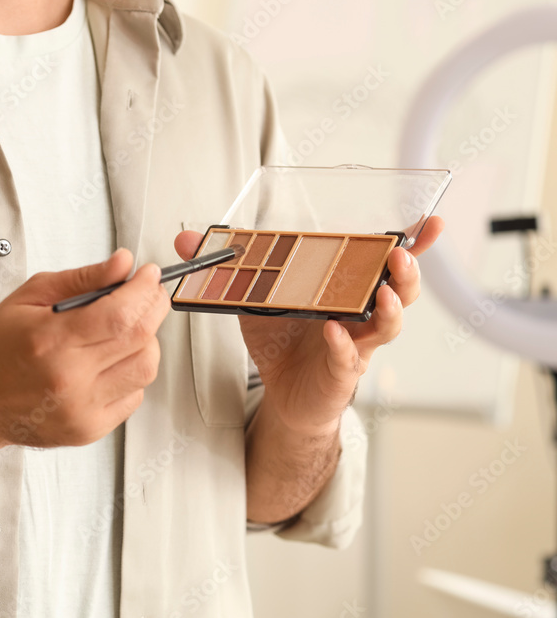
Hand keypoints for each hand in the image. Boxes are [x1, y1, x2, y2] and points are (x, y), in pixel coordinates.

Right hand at [0, 248, 170, 448]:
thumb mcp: (29, 296)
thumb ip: (82, 279)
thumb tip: (123, 264)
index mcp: (50, 341)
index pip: (120, 314)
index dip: (144, 290)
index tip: (148, 275)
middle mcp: (68, 379)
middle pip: (140, 340)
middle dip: (154, 309)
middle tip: (147, 294)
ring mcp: (81, 409)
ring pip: (145, 369)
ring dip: (146, 342)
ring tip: (126, 329)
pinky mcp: (88, 430)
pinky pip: (134, 396)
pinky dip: (132, 373)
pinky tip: (110, 361)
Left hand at [173, 218, 444, 431]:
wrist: (282, 396)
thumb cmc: (281, 343)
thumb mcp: (252, 298)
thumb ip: (224, 267)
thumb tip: (187, 237)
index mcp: (347, 290)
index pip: (385, 261)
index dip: (413, 242)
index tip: (430, 221)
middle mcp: (360, 315)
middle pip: (401, 289)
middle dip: (408, 270)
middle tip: (402, 252)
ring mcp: (356, 345)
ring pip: (387, 325)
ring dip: (389, 307)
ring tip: (384, 291)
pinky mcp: (340, 374)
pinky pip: (348, 359)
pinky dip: (342, 345)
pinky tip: (333, 333)